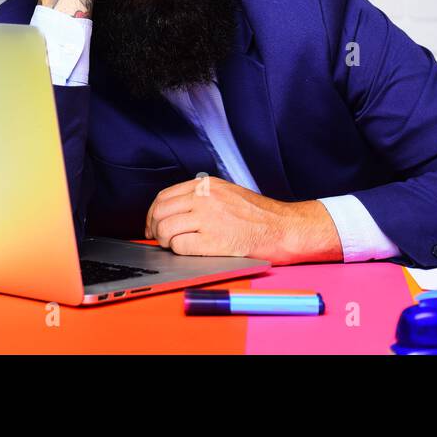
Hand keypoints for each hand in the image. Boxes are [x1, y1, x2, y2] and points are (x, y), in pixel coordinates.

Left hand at [144, 176, 343, 264]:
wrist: (283, 228)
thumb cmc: (258, 215)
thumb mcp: (227, 193)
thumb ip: (202, 197)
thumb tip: (174, 211)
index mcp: (206, 185)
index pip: (164, 196)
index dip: (153, 213)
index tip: (152, 224)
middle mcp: (204, 198)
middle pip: (160, 212)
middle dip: (154, 228)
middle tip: (158, 238)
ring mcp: (208, 218)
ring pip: (165, 229)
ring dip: (165, 241)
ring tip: (175, 246)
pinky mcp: (213, 241)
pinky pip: (179, 246)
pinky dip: (178, 251)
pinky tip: (188, 251)